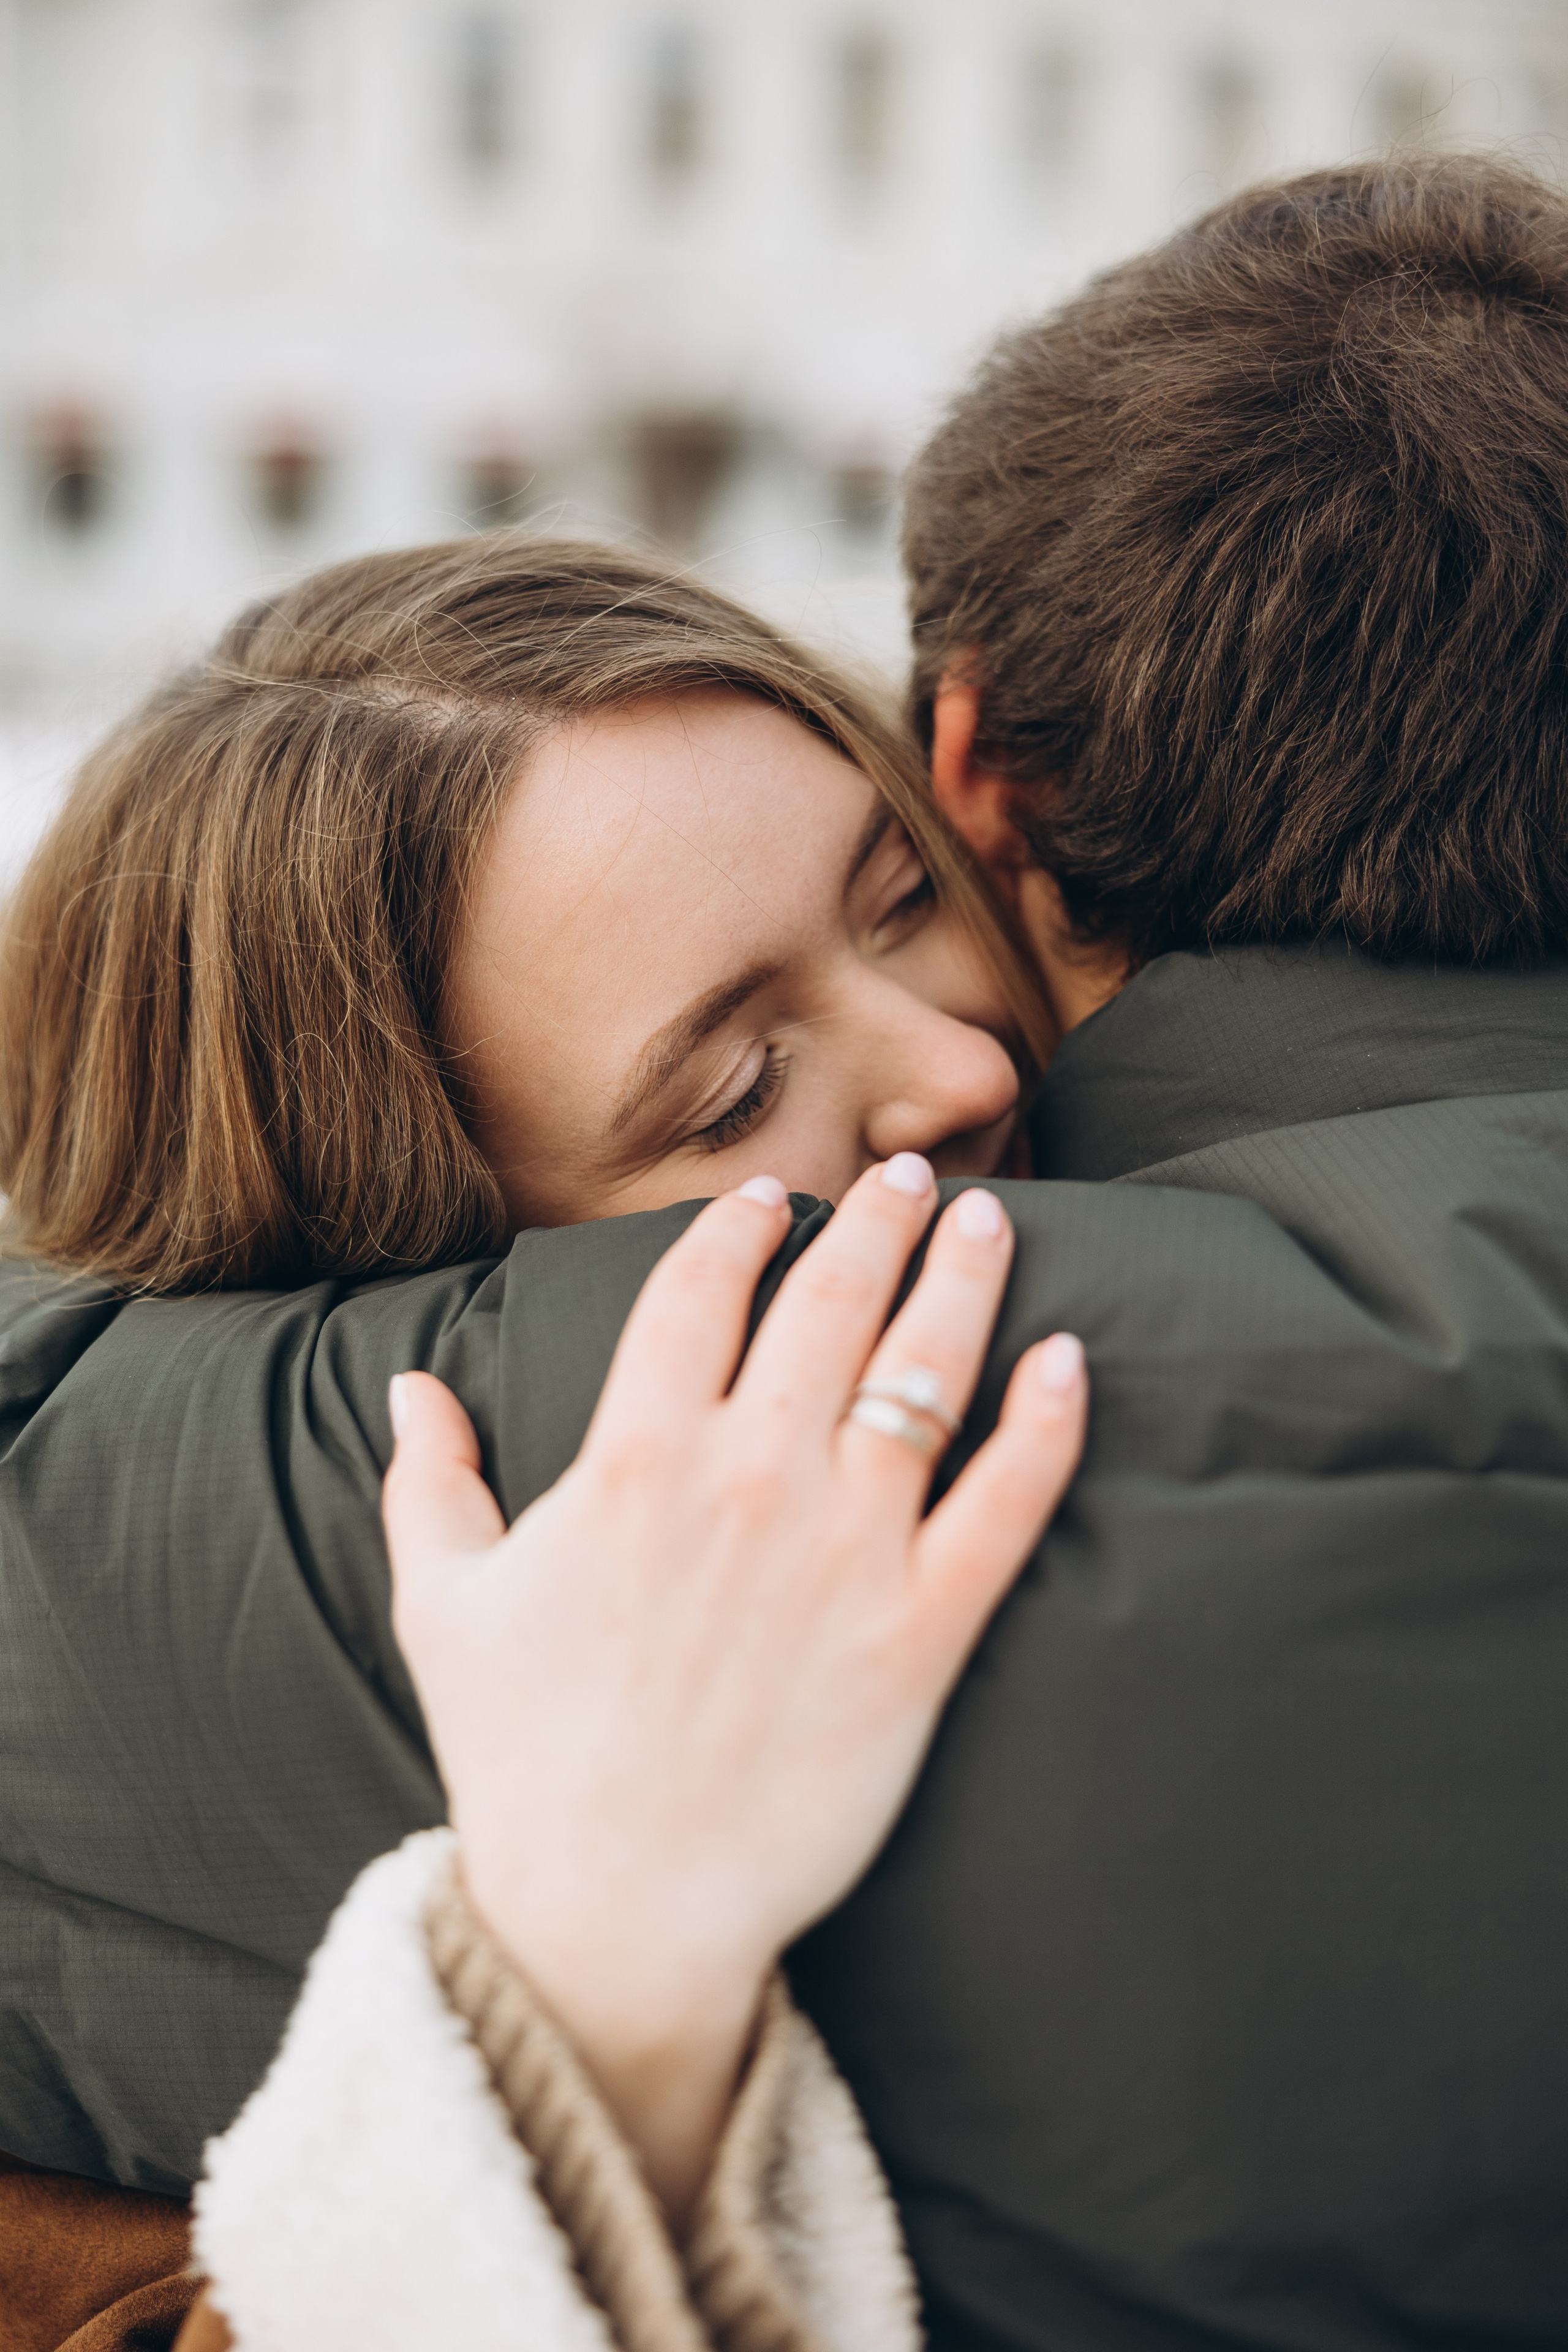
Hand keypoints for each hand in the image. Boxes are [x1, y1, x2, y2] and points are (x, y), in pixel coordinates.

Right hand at [383, 1155, 1086, 2221]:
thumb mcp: (442, 1606)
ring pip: (925, 1373)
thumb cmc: (521, 1758)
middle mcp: (749, 1479)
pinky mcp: (921, 1634)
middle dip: (875, 1223)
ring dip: (963, 1280)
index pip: (700, 1292)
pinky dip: (1047, 1423)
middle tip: (910, 1176)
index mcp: (634, 1458)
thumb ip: (429, 1480)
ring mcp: (845, 1552)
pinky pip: (1006, 1504)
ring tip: (989, 1219)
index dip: (740, 1228)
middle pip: (829, 1304)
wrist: (615, 1912)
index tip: (773, 1197)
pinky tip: (1069, 1361)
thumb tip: (409, 1384)